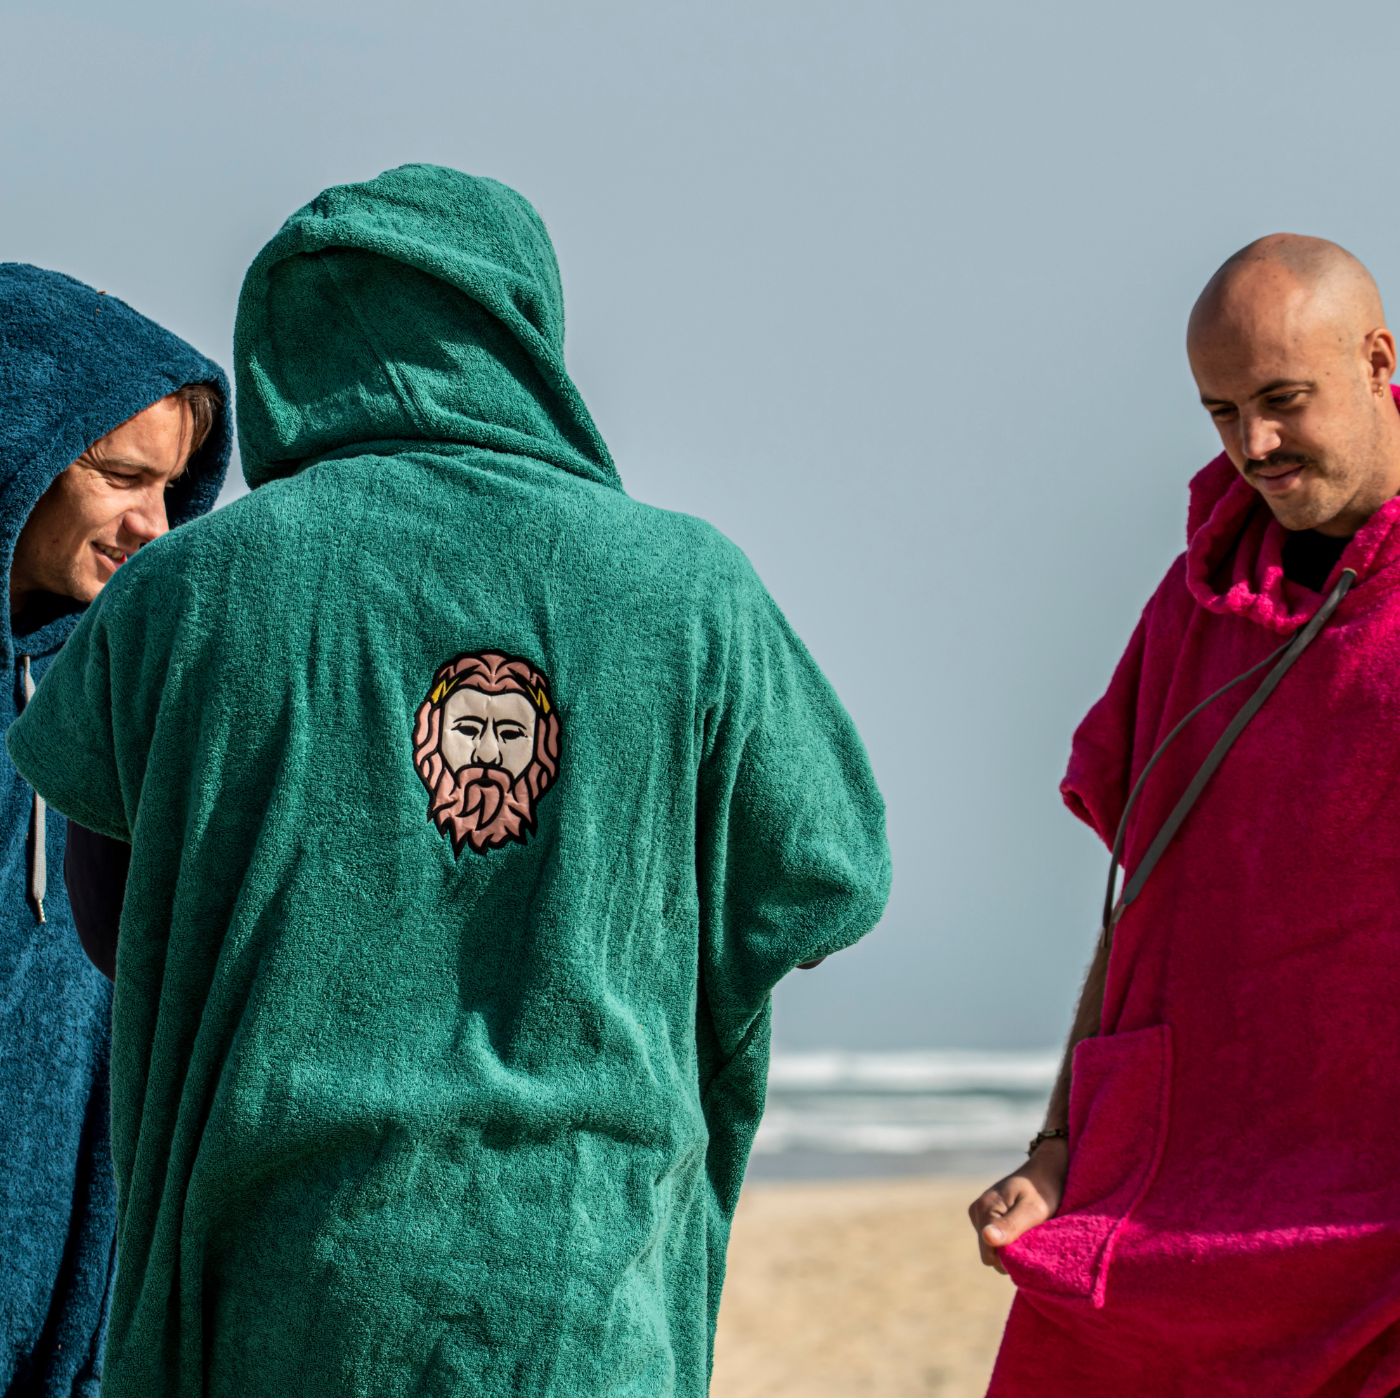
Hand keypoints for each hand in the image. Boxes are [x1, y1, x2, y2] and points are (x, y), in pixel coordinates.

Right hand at [967, 1138, 1068, 1273]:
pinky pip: (994, 1238)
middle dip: (1010, 1253)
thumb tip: (987, 1237)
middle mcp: (977, 1210)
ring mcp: (980, 1212)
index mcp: (985, 1209)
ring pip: (992, 1246)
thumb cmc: (1043, 1190)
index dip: (1010, 1259)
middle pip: (989, 1251)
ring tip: (1028, 1232)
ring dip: (1010, 1246)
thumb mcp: (1032, 1210)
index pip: (989, 1254)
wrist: (1045, 1171)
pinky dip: (1008, 1239)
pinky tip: (1022, 1229)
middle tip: (1032, 1238)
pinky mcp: (986, 1214)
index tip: (1030, 1247)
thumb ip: (1010, 1225)